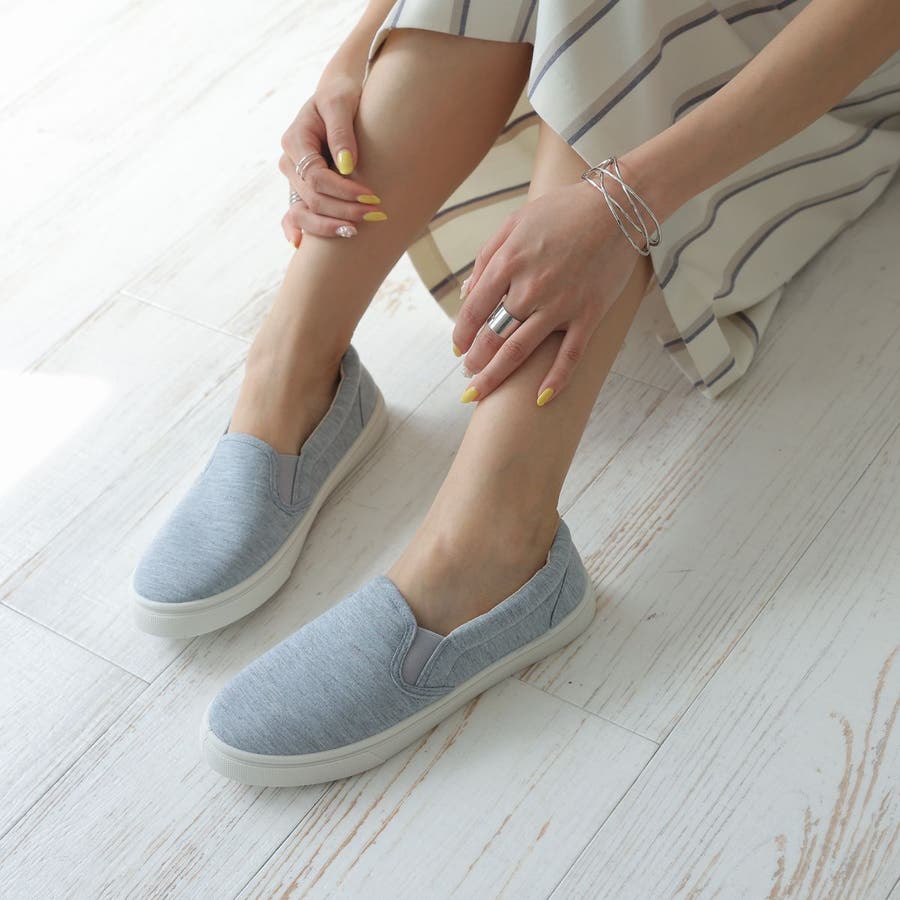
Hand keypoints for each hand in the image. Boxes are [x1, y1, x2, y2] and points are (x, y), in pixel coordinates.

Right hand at [278, 51, 385, 245]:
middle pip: (312, 198)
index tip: (371, 196)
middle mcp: (290, 162)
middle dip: (344, 210)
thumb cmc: (341, 95)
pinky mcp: (302, 188)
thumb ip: (342, 132)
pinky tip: (301, 246)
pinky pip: (294, 213)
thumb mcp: (341, 103)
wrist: (337, 97)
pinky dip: (298, 229)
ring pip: (304, 211)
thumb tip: (346, 166)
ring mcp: (293, 178)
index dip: (343, 191)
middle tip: (376, 214)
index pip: (316, 177)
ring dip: (329, 225)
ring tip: (356, 232)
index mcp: (295, 140)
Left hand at [451, 179, 641, 405]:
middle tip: (467, 376)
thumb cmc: (562, 211)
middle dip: (475, 362)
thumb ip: (486, 259)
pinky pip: (570, 356)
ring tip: (481, 391)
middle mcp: (530, 288)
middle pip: (492, 337)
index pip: (474, 311)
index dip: (461, 335)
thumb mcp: (514, 223)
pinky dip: (555, 380)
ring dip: (496, 376)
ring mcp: (560, 305)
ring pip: (520, 351)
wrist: (617, 206)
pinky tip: (540, 400)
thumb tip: (466, 294)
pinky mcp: (588, 315)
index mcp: (508, 263)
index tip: (457, 348)